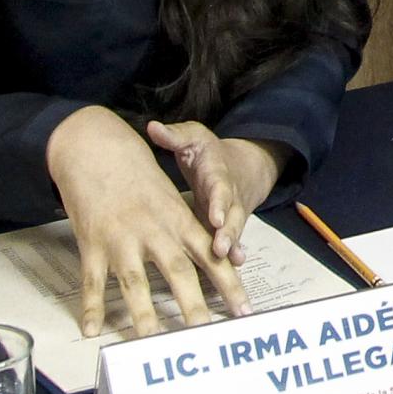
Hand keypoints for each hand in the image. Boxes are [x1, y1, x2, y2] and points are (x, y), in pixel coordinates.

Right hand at [45, 107, 250, 336]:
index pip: (212, 256)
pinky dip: (90, 306)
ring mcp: (122, 238)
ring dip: (143, 314)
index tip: (246, 310)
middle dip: (194, 306)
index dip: (230, 284)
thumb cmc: (137, 177)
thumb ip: (189, 231)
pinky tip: (91, 330)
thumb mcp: (170, 197)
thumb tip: (217, 256)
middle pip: (179, 272)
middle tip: (207, 334)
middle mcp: (155, 230)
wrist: (97, 149)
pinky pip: (92, 280)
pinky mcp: (92, 243)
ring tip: (152, 342)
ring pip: (135, 282)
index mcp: (179, 220)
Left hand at [143, 121, 282, 265]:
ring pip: (234, 230)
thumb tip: (152, 127)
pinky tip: (234, 266)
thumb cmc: (208, 154)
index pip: (219, 187)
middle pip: (232, 214)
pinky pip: (232, 241)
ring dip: (232, 245)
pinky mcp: (226, 227)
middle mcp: (228, 196)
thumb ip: (175, 135)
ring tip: (230, 260)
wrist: (240, 166)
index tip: (215, 217)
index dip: (218, 203)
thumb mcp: (194, 138)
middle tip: (220, 248)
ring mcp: (230, 213)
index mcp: (217, 173)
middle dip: (228, 232)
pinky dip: (234, 254)